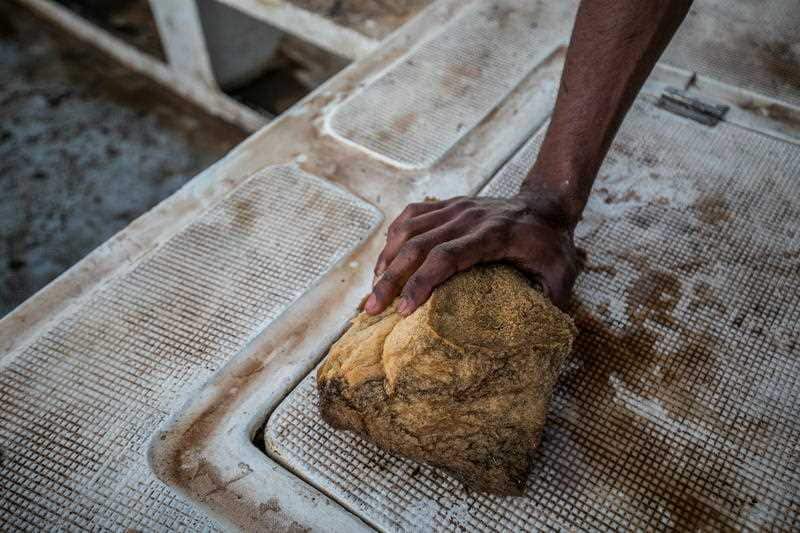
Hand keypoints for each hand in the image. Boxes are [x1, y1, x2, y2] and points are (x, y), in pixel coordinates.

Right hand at [365, 191, 579, 315]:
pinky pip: (411, 215)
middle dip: (390, 278)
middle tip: (371, 309)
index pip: (447, 256)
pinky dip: (393, 237)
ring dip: (385, 259)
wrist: (547, 205)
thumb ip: (546, 303)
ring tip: (373, 289)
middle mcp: (469, 218)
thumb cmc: (552, 247)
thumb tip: (526, 338)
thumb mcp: (560, 277)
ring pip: (408, 229)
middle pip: (418, 245)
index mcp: (494, 235)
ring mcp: (456, 208)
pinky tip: (385, 260)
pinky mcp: (449, 205)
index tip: (403, 310)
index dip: (422, 283)